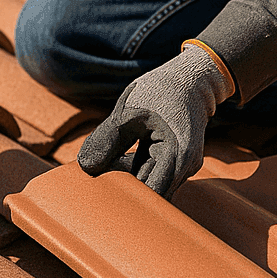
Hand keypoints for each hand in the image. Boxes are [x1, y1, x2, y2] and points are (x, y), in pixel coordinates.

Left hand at [77, 43, 234, 196]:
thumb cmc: (160, 91)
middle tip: (98, 181)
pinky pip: (153, 175)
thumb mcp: (129, 110)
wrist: (191, 79)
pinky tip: (122, 159)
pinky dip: (136, 170)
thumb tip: (84, 167)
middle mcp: (185, 168)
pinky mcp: (176, 164)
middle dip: (125, 189)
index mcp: (177, 156)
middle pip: (151, 194)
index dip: (126, 198)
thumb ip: (107, 139)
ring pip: (151, 185)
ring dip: (129, 179)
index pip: (151, 195)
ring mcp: (183, 168)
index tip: (101, 194)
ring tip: (110, 163)